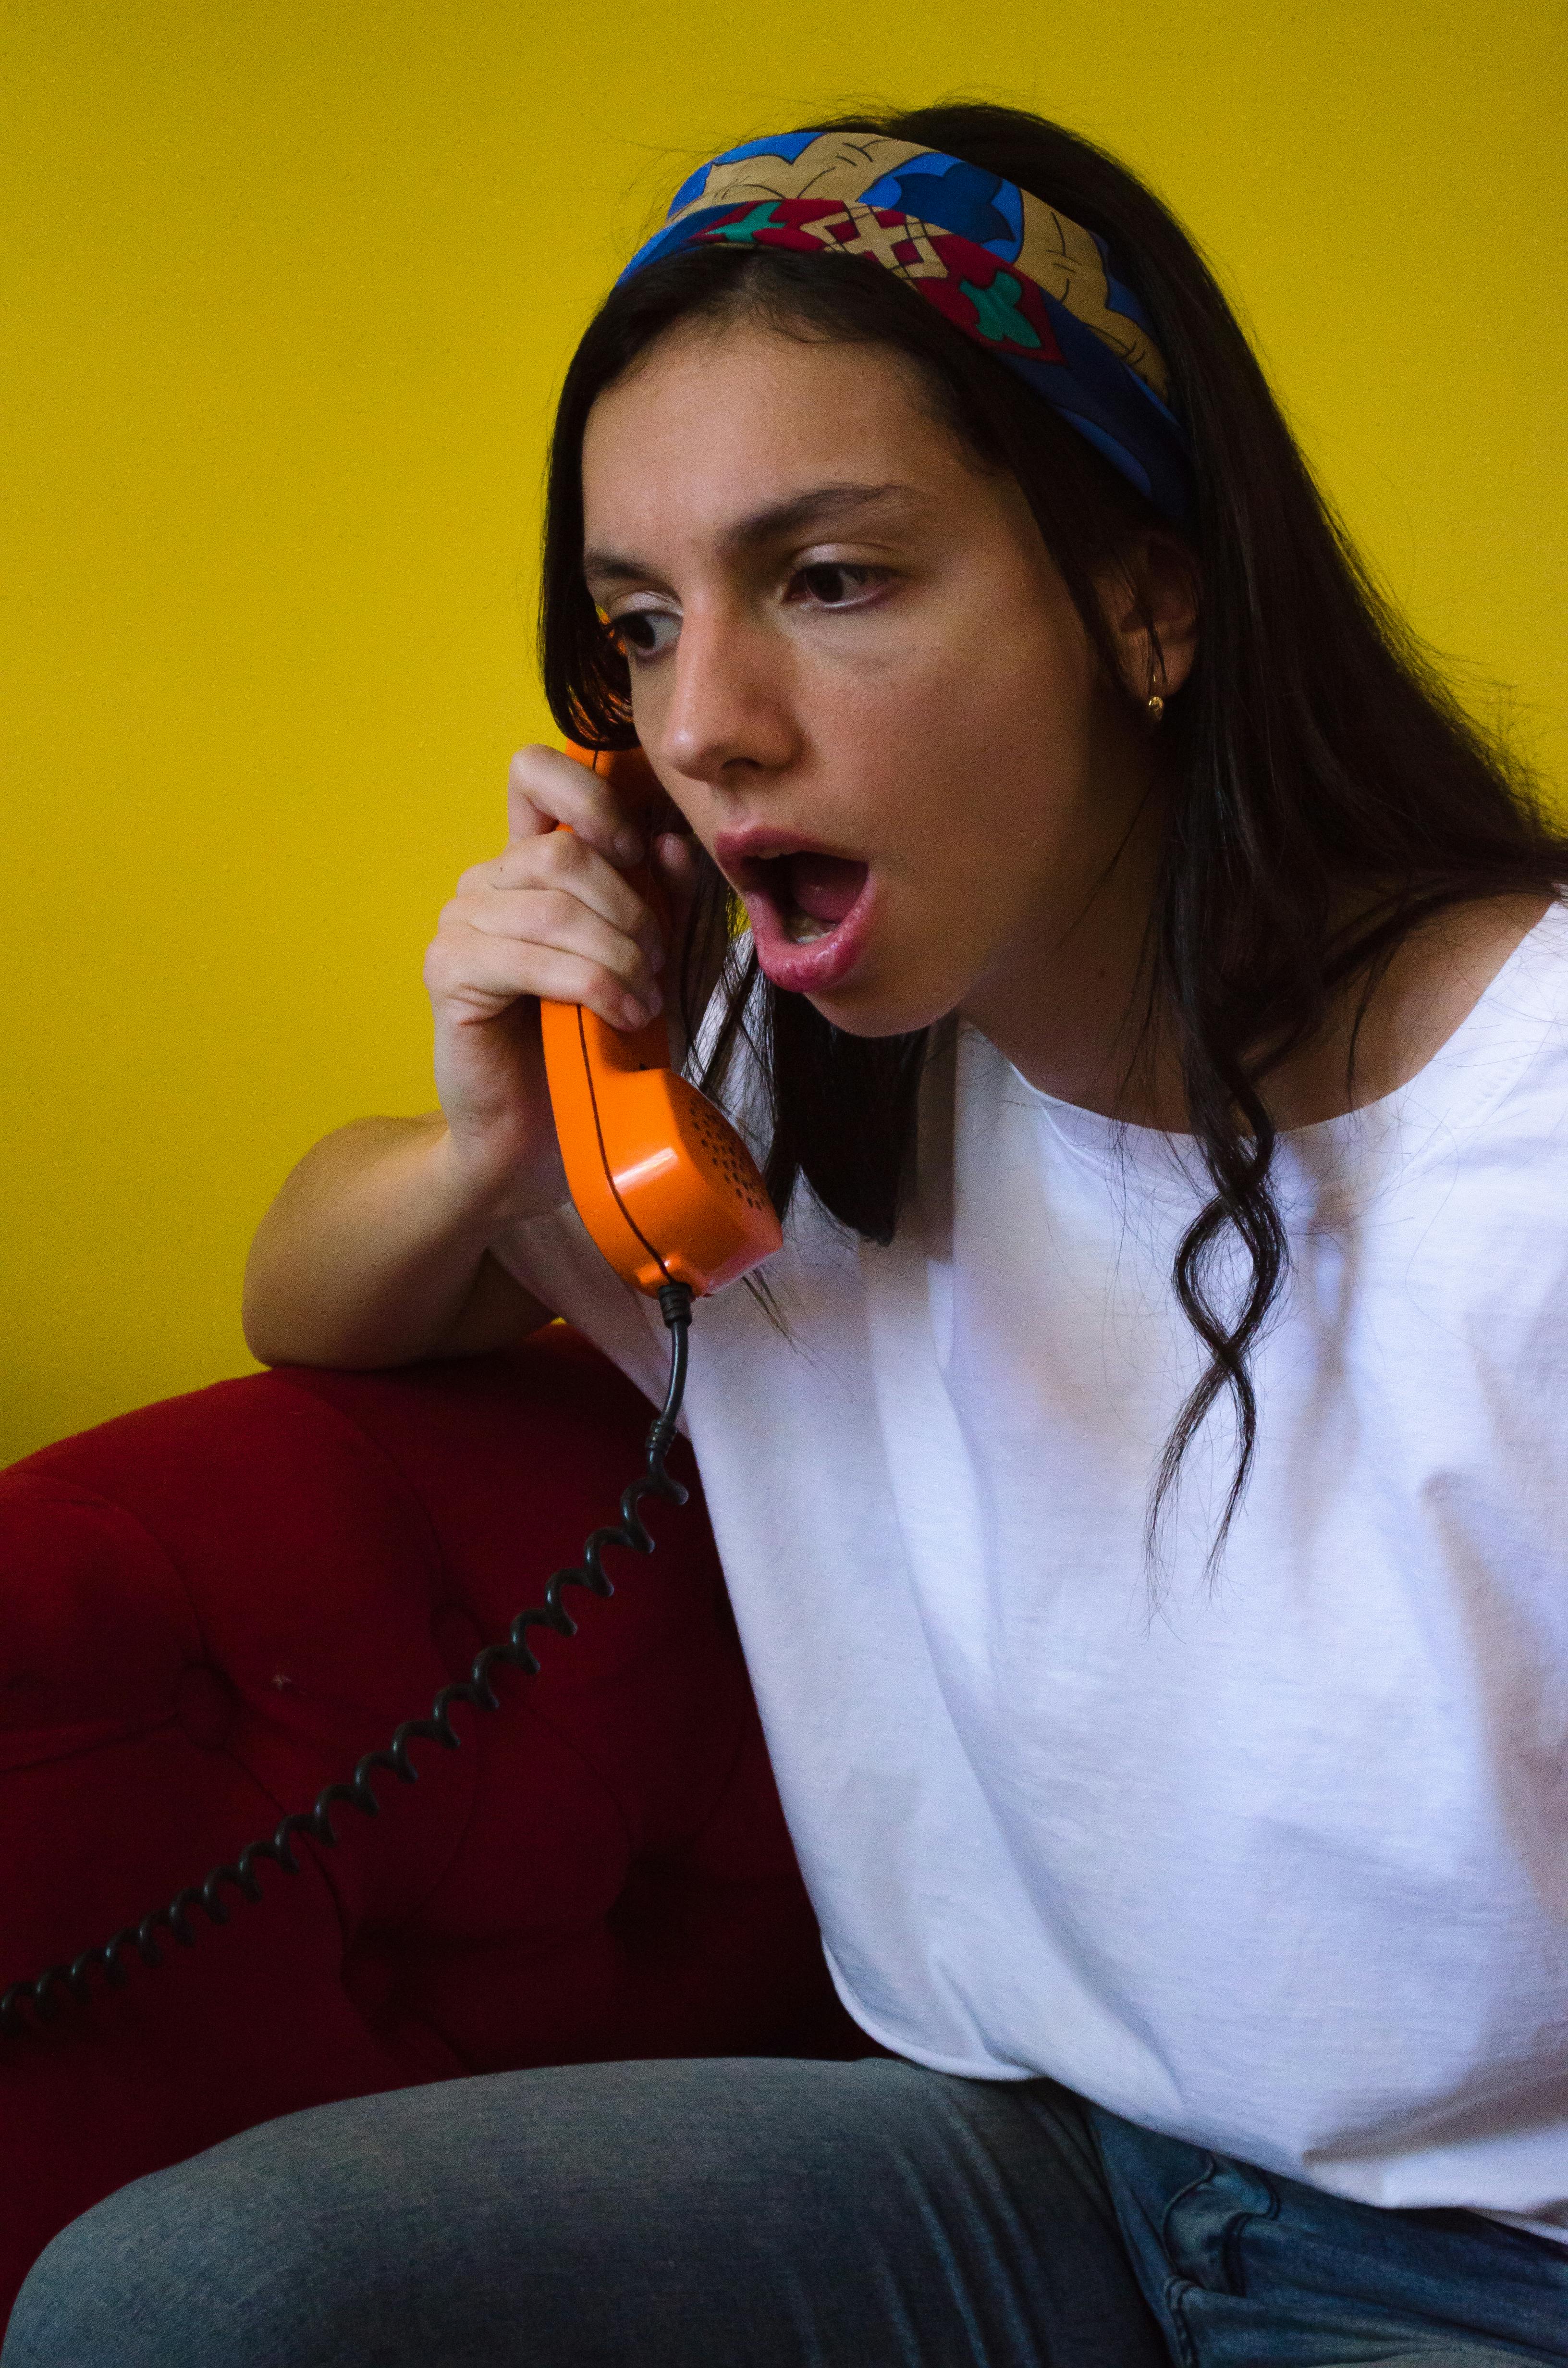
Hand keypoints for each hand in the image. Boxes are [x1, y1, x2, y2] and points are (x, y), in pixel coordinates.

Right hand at [421, 744, 694, 1214]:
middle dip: (631, 910)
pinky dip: (589, 984)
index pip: (537, 774)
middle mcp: (488, 883)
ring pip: (553, 904)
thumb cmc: (593, 1051)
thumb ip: (660, 904)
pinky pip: (527, 957)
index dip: (594, 798)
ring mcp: (461, 924)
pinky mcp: (449, 972)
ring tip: (641, 1000)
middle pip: (566, 853)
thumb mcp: (647, 965)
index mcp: (532, 867)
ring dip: (616, 954)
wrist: (538, 1140)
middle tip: (655, 965)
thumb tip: (670, 845)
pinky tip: (616, 1014)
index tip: (639, 855)